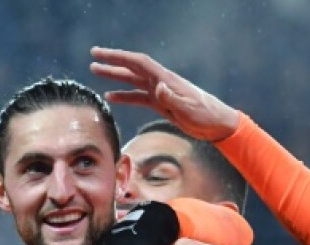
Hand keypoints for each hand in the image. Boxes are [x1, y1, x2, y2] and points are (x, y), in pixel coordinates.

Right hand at [89, 47, 239, 141]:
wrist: (217, 124)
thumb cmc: (206, 116)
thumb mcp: (189, 109)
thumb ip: (173, 98)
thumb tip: (157, 87)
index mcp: (166, 79)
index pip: (138, 63)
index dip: (118, 57)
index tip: (100, 54)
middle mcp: (161, 82)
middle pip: (132, 68)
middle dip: (112, 62)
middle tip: (92, 58)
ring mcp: (160, 92)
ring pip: (132, 81)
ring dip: (114, 77)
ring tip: (96, 73)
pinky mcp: (162, 104)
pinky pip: (138, 98)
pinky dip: (124, 96)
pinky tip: (111, 97)